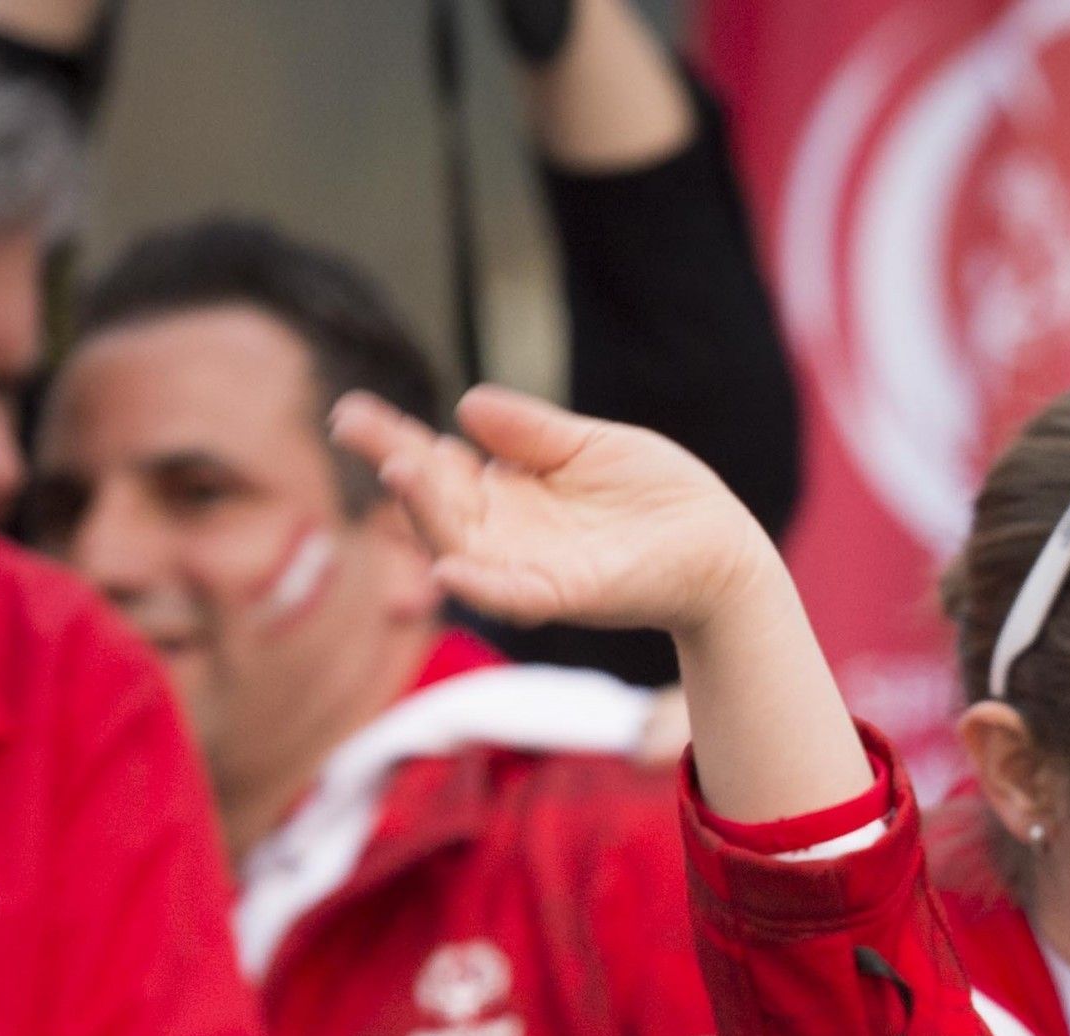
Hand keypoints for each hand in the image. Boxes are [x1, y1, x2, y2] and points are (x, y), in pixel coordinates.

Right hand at [331, 384, 771, 641]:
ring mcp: (532, 567)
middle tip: (352, 424)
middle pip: (434, 500)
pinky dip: (482, 585)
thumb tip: (466, 405)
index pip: (435, 462)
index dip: (392, 438)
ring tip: (397, 471)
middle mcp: (506, 533)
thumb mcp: (590, 445)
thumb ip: (533, 431)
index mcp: (505, 491)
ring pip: (461, 546)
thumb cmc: (656, 494)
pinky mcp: (568, 595)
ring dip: (425, 514)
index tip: (351, 411)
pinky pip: (515, 596)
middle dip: (394, 464)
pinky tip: (448, 569)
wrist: (719, 544)